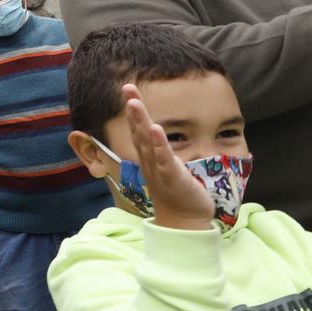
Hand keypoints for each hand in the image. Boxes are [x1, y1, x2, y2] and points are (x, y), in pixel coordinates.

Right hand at [122, 84, 214, 230]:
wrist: (184, 222)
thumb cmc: (177, 192)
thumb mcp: (167, 167)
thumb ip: (161, 151)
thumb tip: (158, 133)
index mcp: (149, 157)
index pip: (139, 129)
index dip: (134, 110)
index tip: (129, 89)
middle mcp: (149, 161)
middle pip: (139, 131)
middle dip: (134, 110)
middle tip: (127, 88)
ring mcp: (159, 169)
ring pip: (147, 142)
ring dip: (140, 122)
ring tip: (134, 103)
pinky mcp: (172, 177)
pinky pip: (164, 159)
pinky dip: (160, 144)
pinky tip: (157, 129)